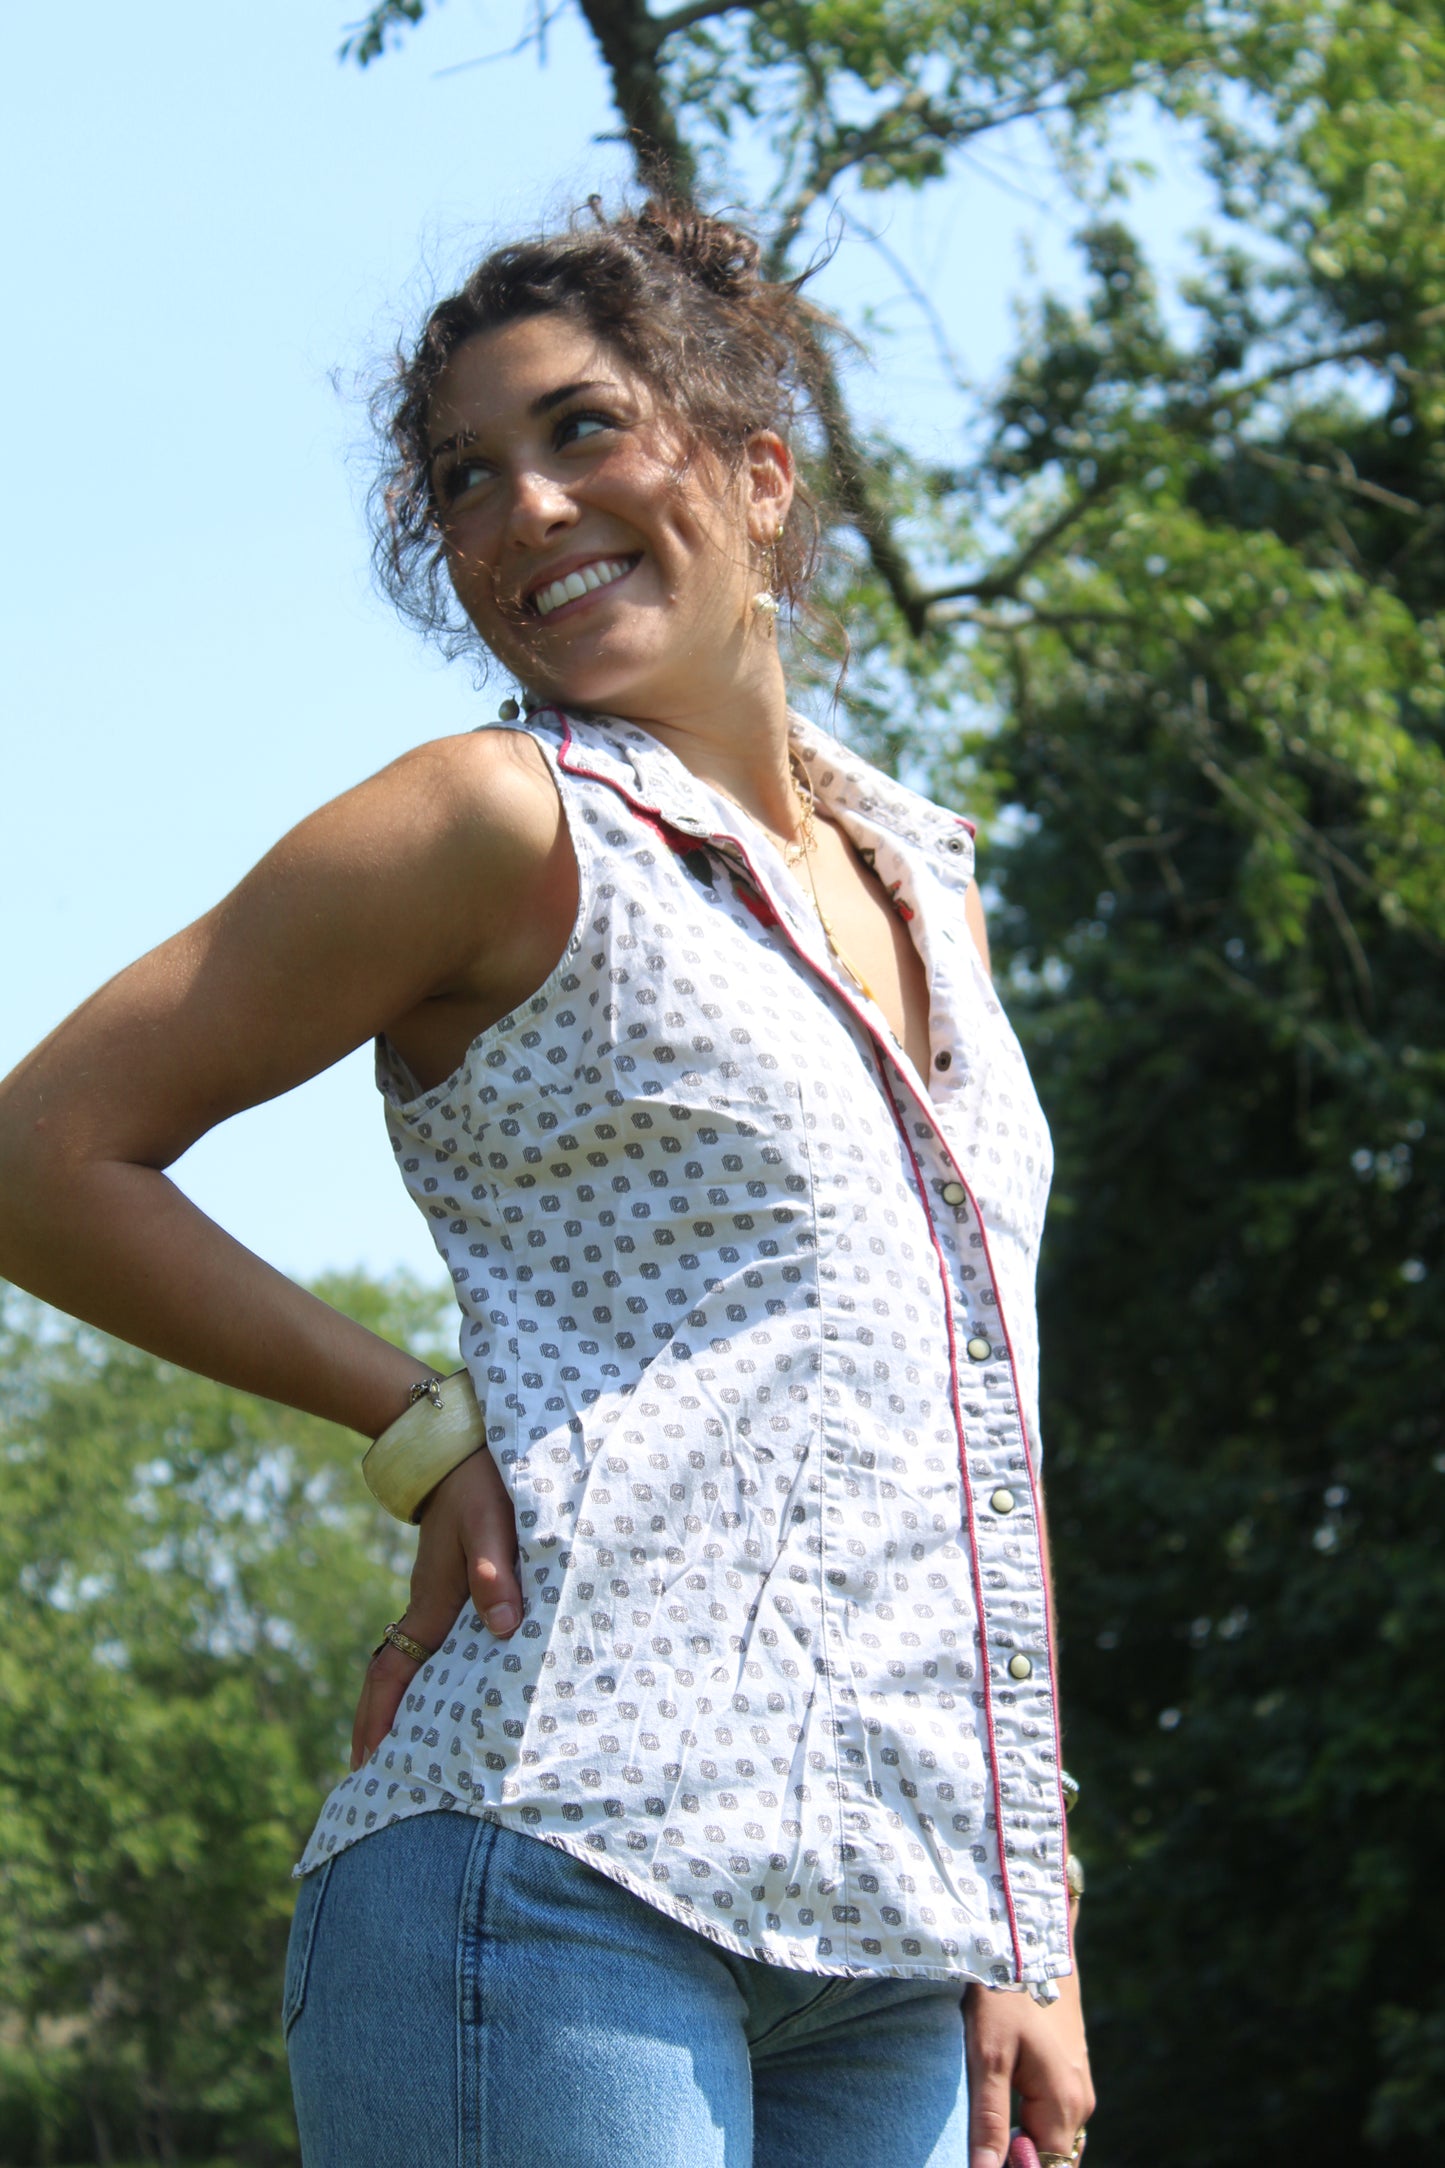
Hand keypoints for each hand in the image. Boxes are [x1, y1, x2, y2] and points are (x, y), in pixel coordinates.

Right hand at [349, 1446, 521, 1771]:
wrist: (461, 1446)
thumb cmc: (480, 1483)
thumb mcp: (491, 1522)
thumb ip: (493, 1571)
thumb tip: (501, 1629)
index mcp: (432, 1601)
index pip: (394, 1671)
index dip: (379, 1717)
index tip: (366, 1762)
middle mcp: (426, 1605)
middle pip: (390, 1675)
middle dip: (376, 1724)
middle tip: (368, 1776)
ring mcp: (434, 1596)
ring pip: (407, 1660)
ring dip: (397, 1704)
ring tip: (396, 1749)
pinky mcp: (449, 1586)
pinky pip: (428, 1642)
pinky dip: (421, 1676)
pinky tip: (437, 1690)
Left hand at [965, 1960, 1093, 2167]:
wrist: (1028, 1937)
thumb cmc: (1004, 1993)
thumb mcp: (988, 2055)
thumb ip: (989, 2120)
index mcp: (1065, 2102)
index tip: (984, 2158)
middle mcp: (1081, 2100)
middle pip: (1055, 2158)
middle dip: (1022, 2161)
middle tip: (982, 2145)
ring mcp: (1079, 2084)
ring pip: (1055, 2138)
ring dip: (1026, 2145)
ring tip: (989, 2131)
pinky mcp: (1069, 2069)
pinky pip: (1054, 2116)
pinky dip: (1033, 2126)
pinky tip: (1004, 2111)